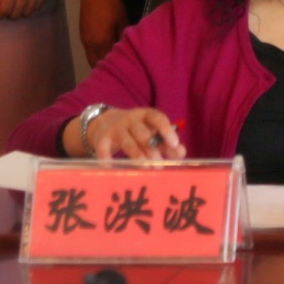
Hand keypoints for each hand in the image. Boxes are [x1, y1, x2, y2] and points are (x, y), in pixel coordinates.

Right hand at [70, 106, 184, 159]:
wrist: (105, 123)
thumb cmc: (136, 131)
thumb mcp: (151, 132)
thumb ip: (166, 142)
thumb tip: (181, 153)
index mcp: (146, 115)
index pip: (157, 118)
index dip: (166, 130)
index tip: (175, 143)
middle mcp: (131, 119)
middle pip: (143, 134)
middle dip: (152, 150)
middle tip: (160, 166)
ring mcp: (116, 129)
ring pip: (128, 143)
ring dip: (138, 156)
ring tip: (146, 168)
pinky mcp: (102, 139)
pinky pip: (104, 149)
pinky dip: (108, 159)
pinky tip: (113, 168)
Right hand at [78, 0, 129, 63]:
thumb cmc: (110, 4)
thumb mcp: (122, 19)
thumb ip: (123, 36)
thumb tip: (126, 47)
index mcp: (101, 42)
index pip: (108, 61)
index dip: (115, 65)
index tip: (125, 68)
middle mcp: (90, 45)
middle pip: (96, 63)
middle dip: (105, 67)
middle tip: (117, 67)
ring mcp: (85, 40)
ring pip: (91, 58)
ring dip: (99, 61)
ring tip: (111, 61)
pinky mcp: (82, 35)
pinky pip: (89, 51)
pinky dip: (96, 54)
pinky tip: (104, 51)